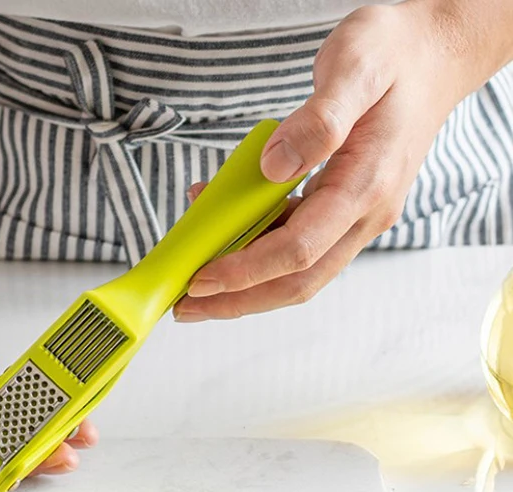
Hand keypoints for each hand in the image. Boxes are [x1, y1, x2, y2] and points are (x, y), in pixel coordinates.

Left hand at [174, 0, 497, 321]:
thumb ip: (320, 119)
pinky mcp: (343, 211)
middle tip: (188, 306)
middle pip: (297, 281)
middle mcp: (365, 214)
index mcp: (366, 186)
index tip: (201, 278)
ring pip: (297, 272)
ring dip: (245, 287)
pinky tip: (221, 232)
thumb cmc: (394, 55)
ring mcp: (356, 217)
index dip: (246, 270)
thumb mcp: (356, 65)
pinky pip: (297, 243)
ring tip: (195, 288)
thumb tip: (274, 166)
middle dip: (239, 300)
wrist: (434, 55)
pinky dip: (256, 249)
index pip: (299, 248)